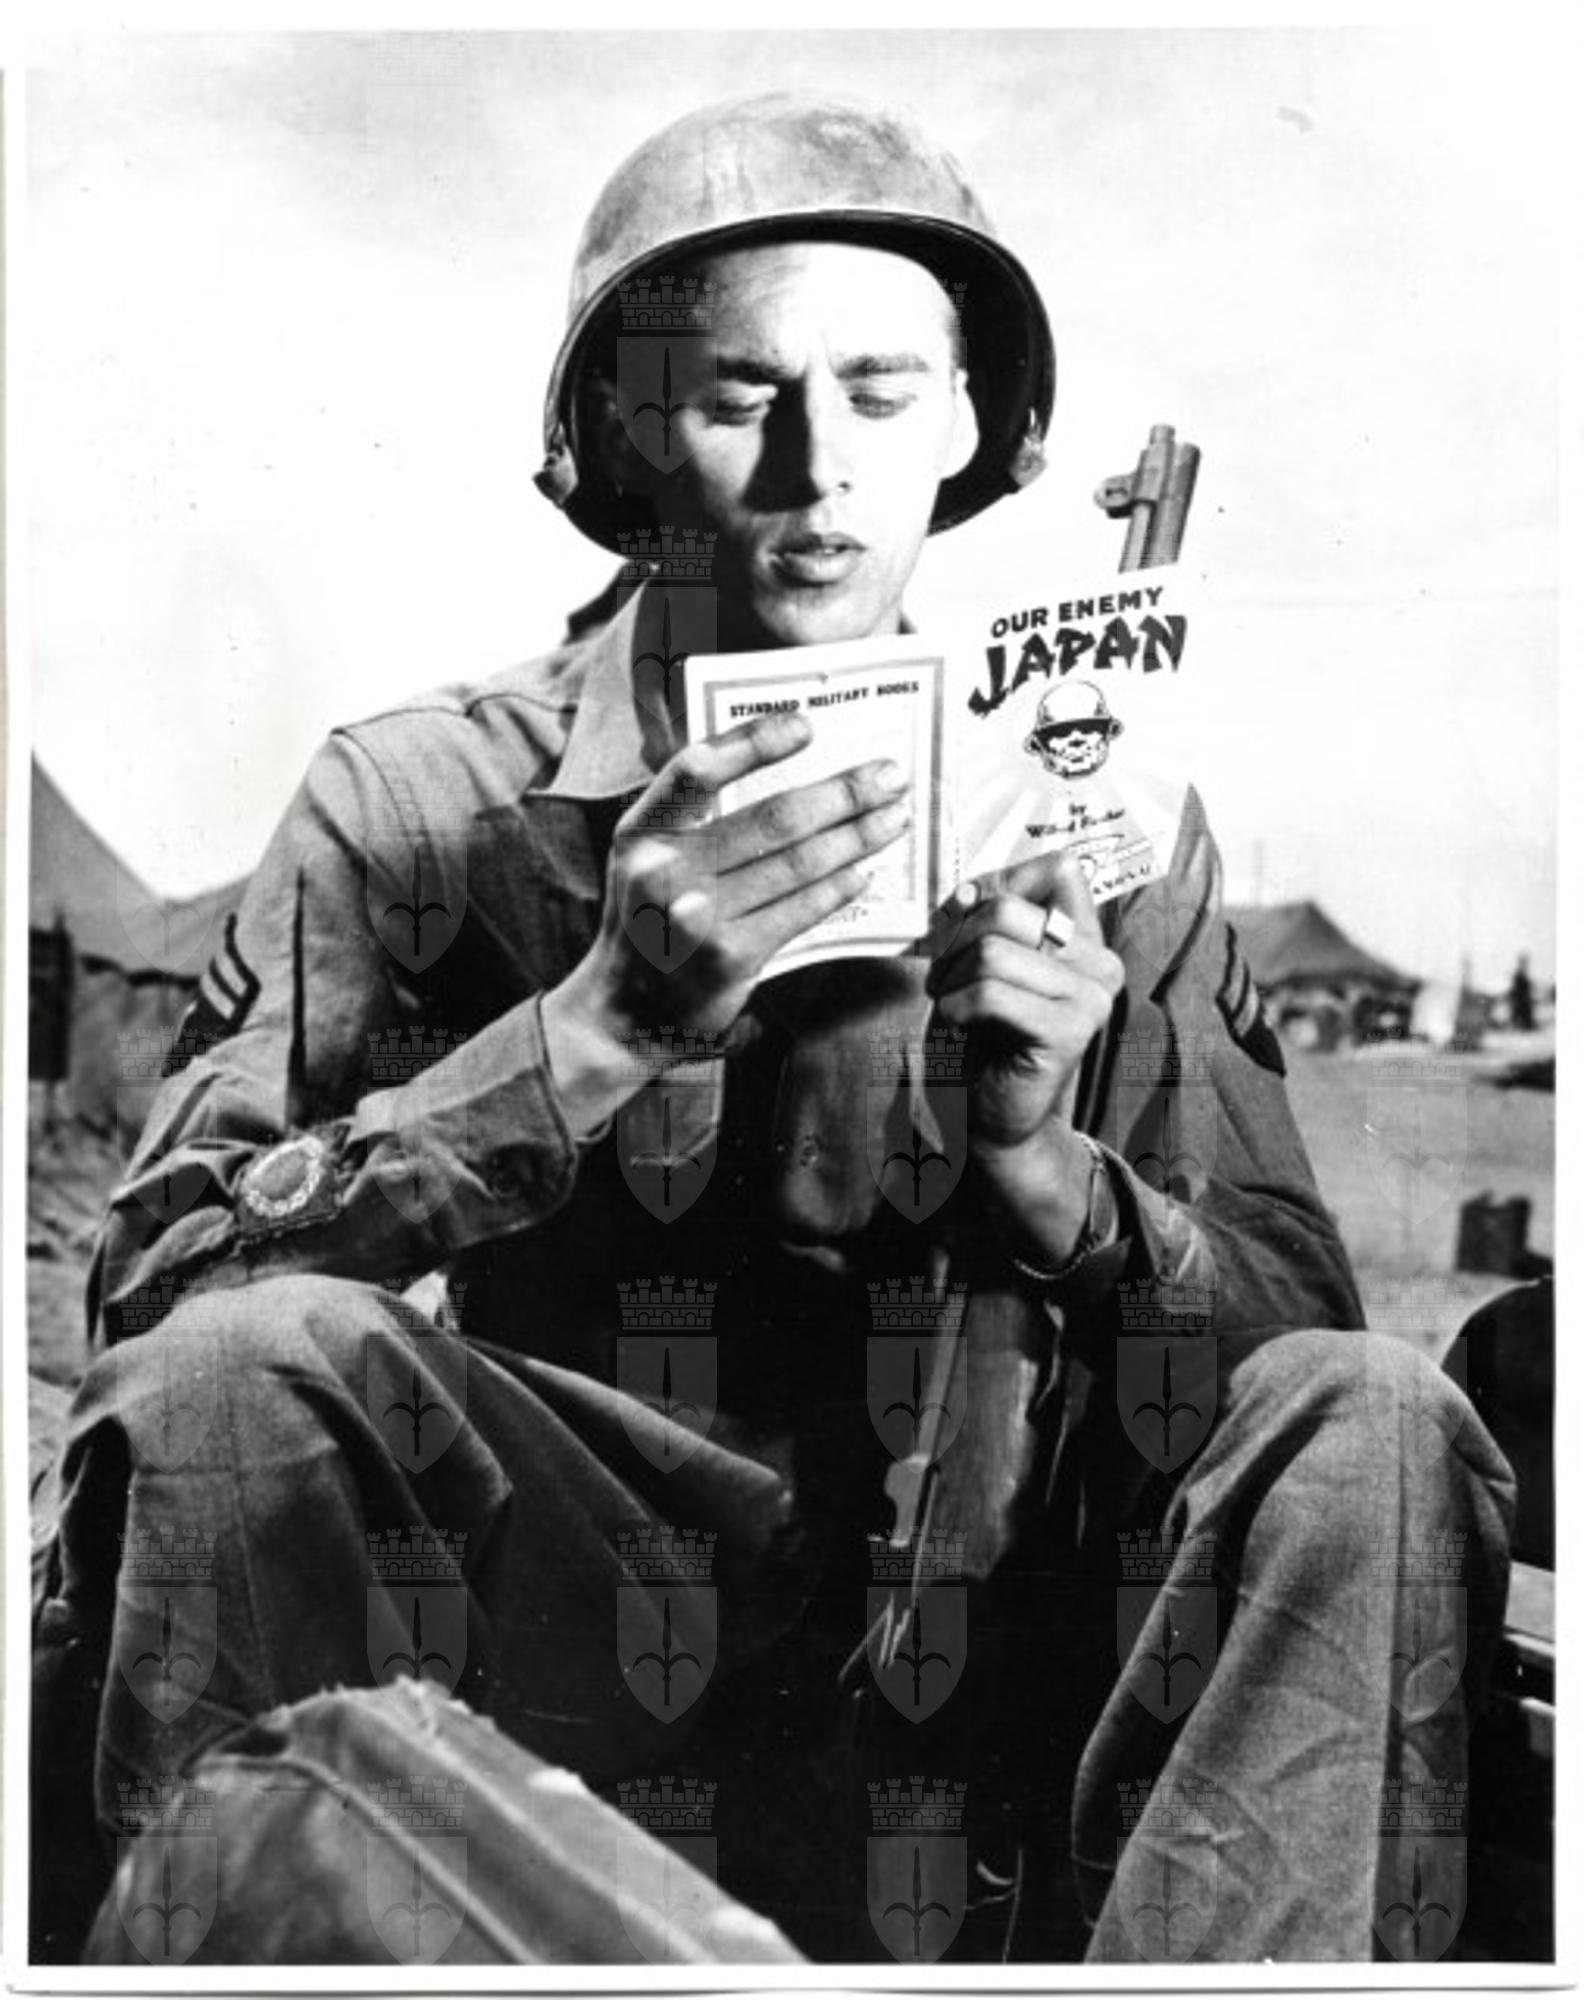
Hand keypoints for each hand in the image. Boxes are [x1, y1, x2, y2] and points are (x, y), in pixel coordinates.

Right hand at [543, 711, 910, 1129]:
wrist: (625, 1011)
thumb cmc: (650, 920)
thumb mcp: (647, 856)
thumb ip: (694, 816)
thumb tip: (787, 769)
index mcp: (640, 831)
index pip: (698, 769)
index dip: (755, 742)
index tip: (808, 726)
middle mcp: (663, 870)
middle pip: (771, 818)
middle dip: (842, 793)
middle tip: (890, 776)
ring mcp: (697, 917)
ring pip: (796, 864)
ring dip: (857, 837)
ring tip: (894, 818)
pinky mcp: (731, 957)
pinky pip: (800, 911)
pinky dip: (838, 887)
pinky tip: (863, 872)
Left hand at [926, 851, 1123, 1155]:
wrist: (993, 1115)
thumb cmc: (983, 1038)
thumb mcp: (980, 962)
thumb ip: (985, 917)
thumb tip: (967, 891)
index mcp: (1083, 938)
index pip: (1060, 868)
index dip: (1001, 882)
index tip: (969, 916)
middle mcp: (1099, 962)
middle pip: (1010, 907)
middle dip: (956, 939)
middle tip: (944, 976)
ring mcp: (1091, 997)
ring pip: (992, 951)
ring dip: (950, 978)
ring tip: (949, 1003)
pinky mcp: (1069, 1031)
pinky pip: (990, 994)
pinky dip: (956, 1007)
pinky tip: (958, 1025)